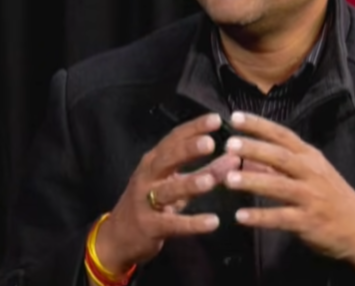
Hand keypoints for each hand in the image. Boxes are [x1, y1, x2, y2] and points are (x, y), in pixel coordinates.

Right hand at [95, 113, 241, 272]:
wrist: (119, 235)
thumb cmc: (151, 203)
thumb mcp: (177, 184)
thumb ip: (207, 171)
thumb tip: (235, 159)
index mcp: (154, 161)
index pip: (174, 139)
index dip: (193, 128)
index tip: (216, 119)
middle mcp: (148, 176)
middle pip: (167, 159)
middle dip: (188, 150)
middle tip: (210, 143)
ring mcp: (145, 201)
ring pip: (168, 190)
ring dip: (189, 184)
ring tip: (210, 181)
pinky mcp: (150, 226)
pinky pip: (172, 223)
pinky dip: (192, 223)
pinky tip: (213, 222)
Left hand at [222, 111, 354, 281]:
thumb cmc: (330, 195)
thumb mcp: (310, 172)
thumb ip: (279, 163)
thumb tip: (246, 155)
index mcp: (309, 156)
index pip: (282, 135)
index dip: (259, 125)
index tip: (235, 117)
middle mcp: (310, 173)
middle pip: (280, 157)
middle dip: (254, 149)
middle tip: (228, 145)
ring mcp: (310, 197)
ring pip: (279, 186)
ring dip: (253, 181)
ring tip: (228, 179)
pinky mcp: (308, 221)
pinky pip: (281, 218)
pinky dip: (260, 217)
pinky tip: (240, 217)